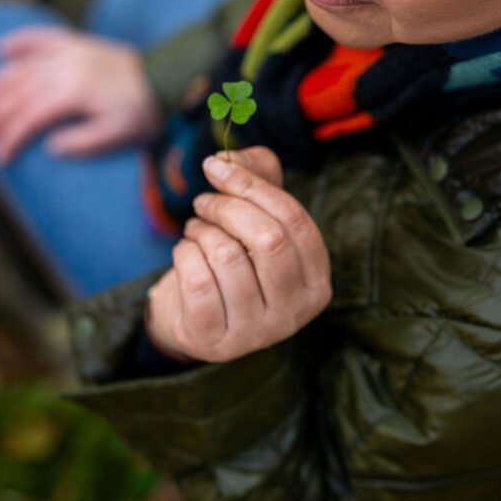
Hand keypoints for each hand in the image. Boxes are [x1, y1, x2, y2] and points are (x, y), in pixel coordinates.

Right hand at [0, 26, 163, 163]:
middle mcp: (64, 68)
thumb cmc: (144, 111)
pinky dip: (18, 41)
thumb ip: (82, 143)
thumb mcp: (117, 135)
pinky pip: (40, 37)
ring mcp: (69, 52)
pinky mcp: (77, 43)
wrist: (168, 78)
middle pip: (18, 93)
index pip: (28, 118)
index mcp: (72, 93)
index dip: (9, 139)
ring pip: (21, 67)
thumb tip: (50, 148)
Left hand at [145, 147, 331, 362]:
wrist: (194, 318)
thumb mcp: (254, 216)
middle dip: (226, 207)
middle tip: (203, 202)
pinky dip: (184, 254)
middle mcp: (294, 313)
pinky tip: (185, 254)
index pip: (294, 220)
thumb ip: (255, 175)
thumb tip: (227, 158)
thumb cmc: (233, 259)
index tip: (216, 168)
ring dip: (201, 231)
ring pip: (227, 256)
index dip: (251, 185)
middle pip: (267, 238)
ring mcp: (256, 333)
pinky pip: (197, 280)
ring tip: (196, 231)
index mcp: (316, 281)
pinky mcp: (215, 341)